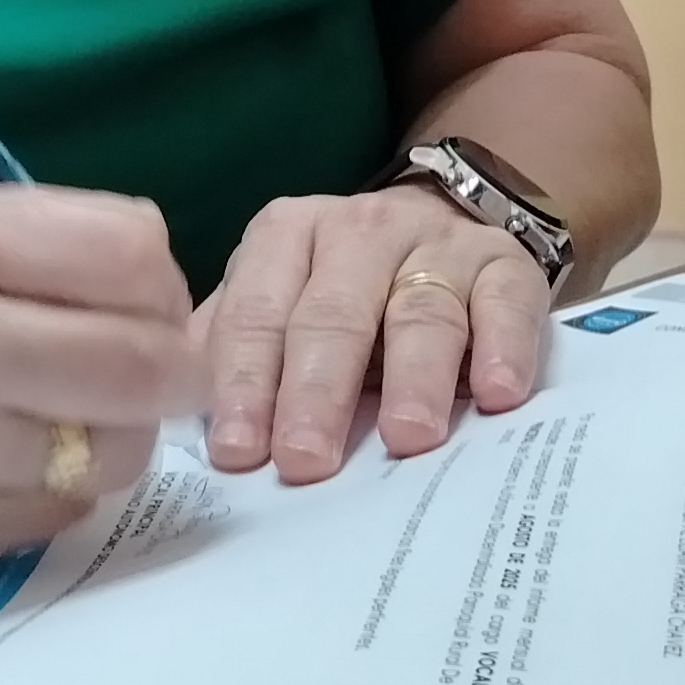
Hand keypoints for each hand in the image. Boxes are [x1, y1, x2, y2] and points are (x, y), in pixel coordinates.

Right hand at [0, 182, 202, 568]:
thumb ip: (46, 243)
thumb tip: (165, 295)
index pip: (135, 257)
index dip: (159, 279)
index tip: (141, 295)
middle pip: (148, 369)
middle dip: (169, 365)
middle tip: (142, 362)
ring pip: (119, 453)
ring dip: (117, 430)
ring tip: (59, 405)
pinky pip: (64, 513)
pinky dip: (59, 484)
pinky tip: (2, 450)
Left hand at [199, 188, 549, 484]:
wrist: (442, 224)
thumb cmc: (343, 294)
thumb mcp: (280, 303)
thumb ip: (233, 349)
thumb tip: (177, 420)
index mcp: (286, 236)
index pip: (257, 312)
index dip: (244, 382)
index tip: (238, 451)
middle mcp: (360, 230)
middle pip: (333, 314)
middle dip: (316, 391)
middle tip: (306, 460)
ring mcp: (439, 244)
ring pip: (421, 310)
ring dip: (413, 377)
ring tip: (406, 437)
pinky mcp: (507, 265)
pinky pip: (507, 303)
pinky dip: (503, 348)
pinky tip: (497, 394)